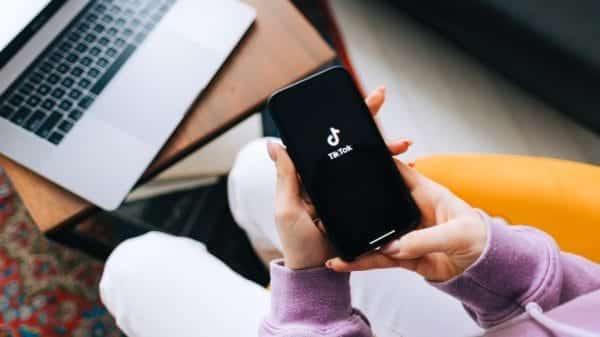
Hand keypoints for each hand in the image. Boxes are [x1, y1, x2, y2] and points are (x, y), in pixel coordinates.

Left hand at [267, 86, 413, 269]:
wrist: (319, 271)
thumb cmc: (297, 242)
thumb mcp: (287, 208)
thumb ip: (286, 177)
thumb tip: (274, 144)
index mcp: (308, 176)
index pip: (325, 141)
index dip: (340, 118)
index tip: (354, 99)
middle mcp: (328, 179)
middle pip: (349, 143)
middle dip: (367, 121)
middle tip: (380, 98)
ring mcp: (344, 190)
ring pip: (366, 161)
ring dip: (384, 148)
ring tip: (403, 143)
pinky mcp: (359, 204)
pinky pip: (375, 183)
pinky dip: (391, 172)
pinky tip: (405, 165)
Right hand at [326, 156, 487, 281]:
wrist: (486, 269)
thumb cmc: (480, 239)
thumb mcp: (456, 234)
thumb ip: (423, 239)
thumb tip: (391, 247)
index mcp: (425, 193)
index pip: (397, 171)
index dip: (378, 161)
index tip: (354, 155)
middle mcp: (410, 211)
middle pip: (378, 201)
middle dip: (355, 201)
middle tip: (331, 201)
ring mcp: (405, 233)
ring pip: (374, 233)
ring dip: (354, 236)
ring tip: (332, 238)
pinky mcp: (403, 255)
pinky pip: (378, 258)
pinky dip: (361, 261)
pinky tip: (344, 262)